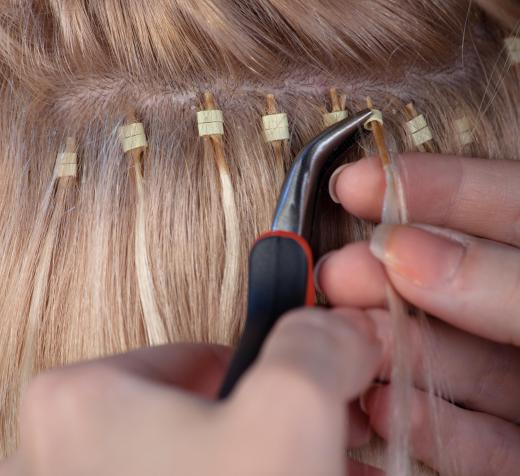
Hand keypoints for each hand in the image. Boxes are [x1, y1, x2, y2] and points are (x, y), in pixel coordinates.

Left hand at [0, 308, 382, 475]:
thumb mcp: (286, 418)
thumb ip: (311, 348)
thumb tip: (338, 327)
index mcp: (80, 401)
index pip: (196, 356)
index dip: (263, 379)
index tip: (301, 407)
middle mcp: (60, 455)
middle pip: (199, 417)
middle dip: (266, 436)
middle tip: (315, 459)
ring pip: (196, 466)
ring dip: (262, 473)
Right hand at [319, 153, 519, 475]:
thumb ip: (508, 282)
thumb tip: (411, 250)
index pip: (504, 204)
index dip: (429, 186)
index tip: (359, 183)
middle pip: (458, 287)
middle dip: (390, 277)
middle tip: (336, 273)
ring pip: (456, 363)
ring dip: (392, 354)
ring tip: (341, 342)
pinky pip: (476, 438)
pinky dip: (428, 426)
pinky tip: (382, 410)